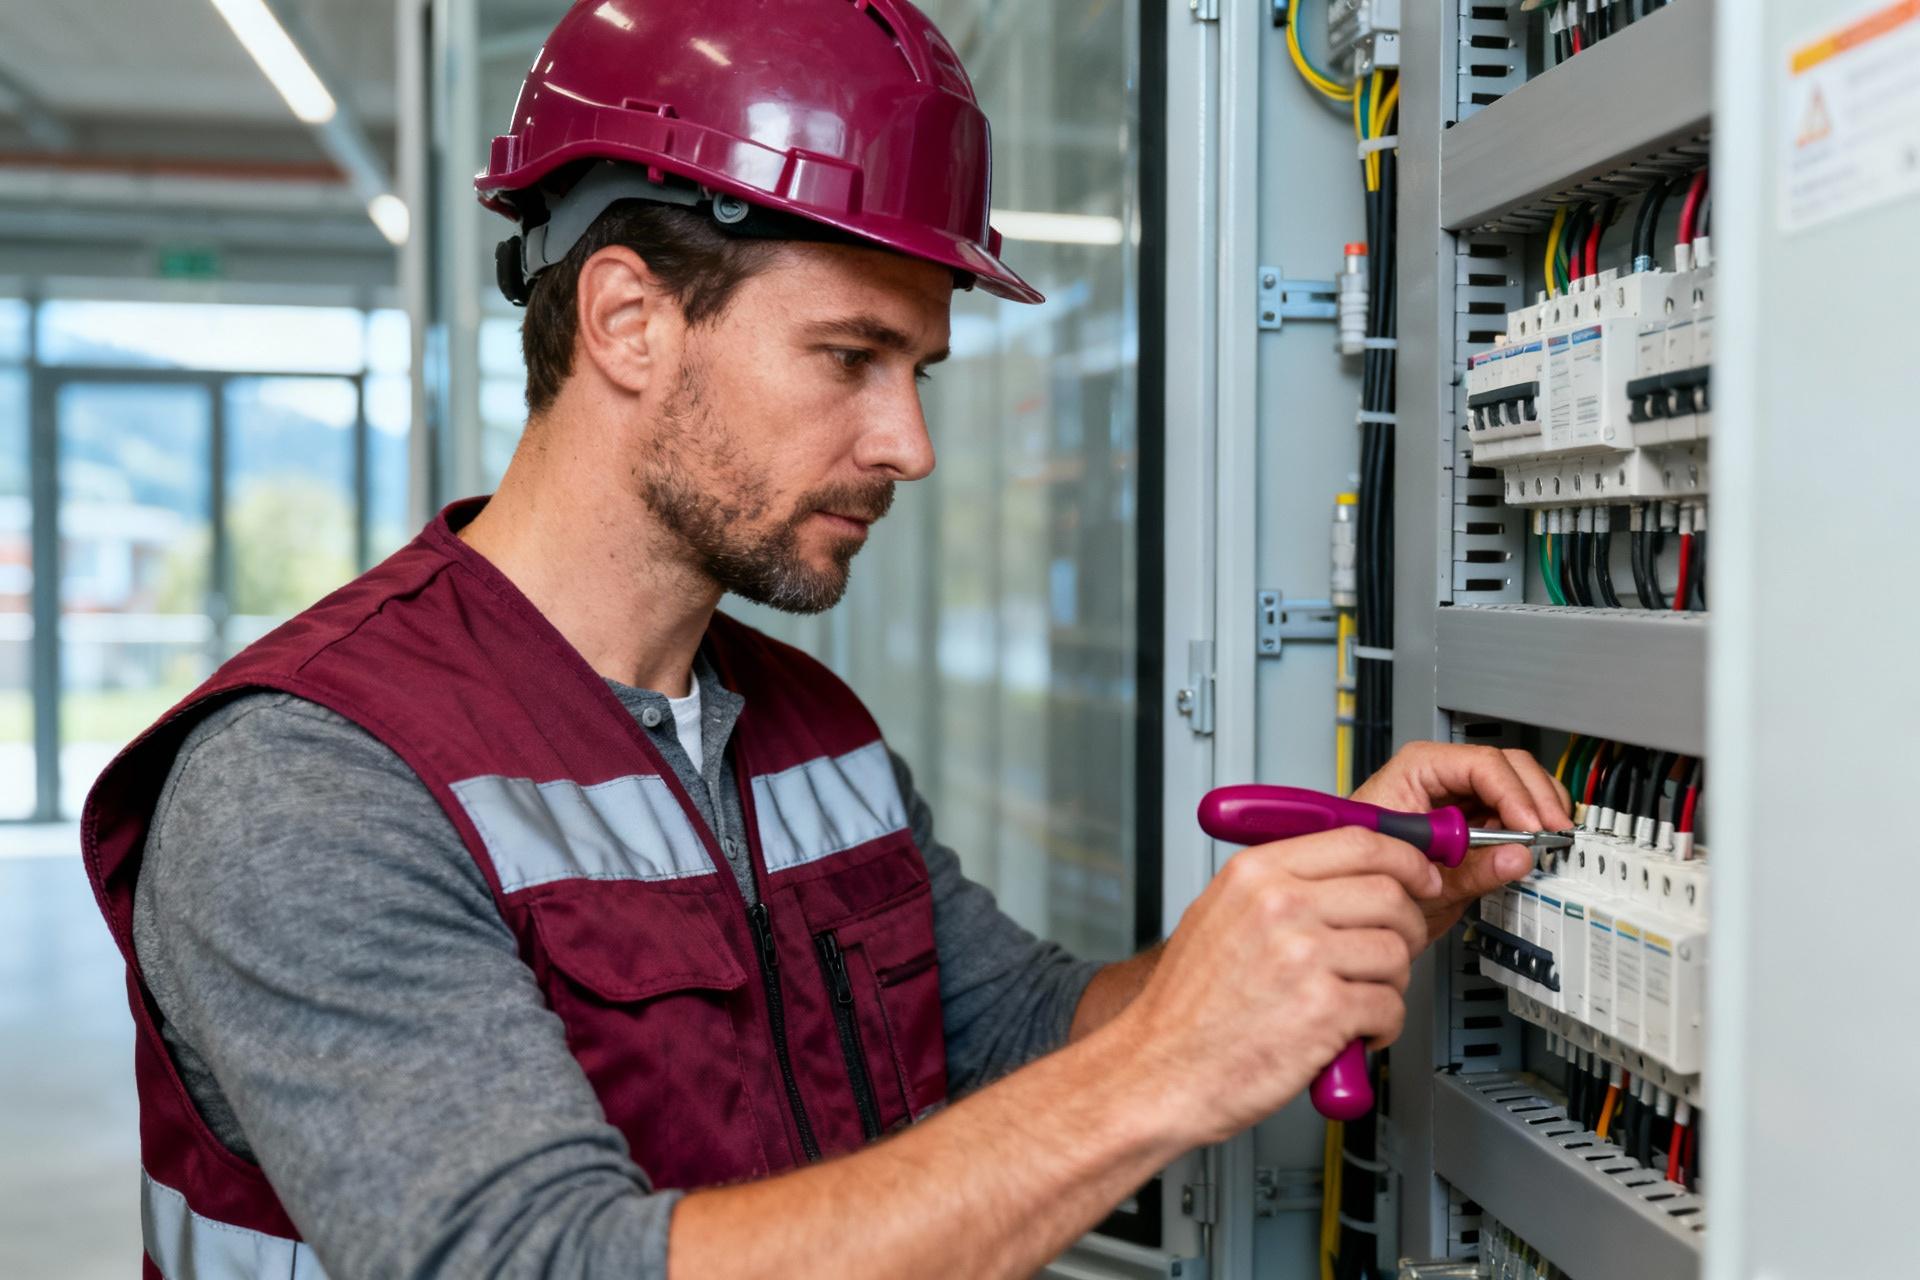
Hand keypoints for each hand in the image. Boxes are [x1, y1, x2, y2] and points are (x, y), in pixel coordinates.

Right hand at [1116, 827, 1436, 1145]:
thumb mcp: (1219, 915)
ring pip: (1397, 952)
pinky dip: (1381, 1028)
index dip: (1406, 859)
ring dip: (1390, 984)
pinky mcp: (1324, 1009)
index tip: (1419, 875)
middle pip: (1390, 893)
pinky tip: (1350, 1033)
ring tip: (1356, 1001)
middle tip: (1393, 951)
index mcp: (1256, 874)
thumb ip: (1280, 886)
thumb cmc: (1188, 1007)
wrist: (1158, 1070)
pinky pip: (1390, 1007)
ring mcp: (1303, 955)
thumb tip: (1350, 874)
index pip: (1359, 840)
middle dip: (1406, 927)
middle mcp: (1280, 906)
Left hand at [1352, 742, 1573, 945]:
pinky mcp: (1471, 815)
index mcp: (1416, 771)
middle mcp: (1439, 775)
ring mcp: (1458, 793)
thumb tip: (1517, 856)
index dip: (1513, 794)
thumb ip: (1471, 870)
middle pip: (1507, 765)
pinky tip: (1533, 843)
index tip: (1530, 826)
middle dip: (1537, 798)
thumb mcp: (1420, 880)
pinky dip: (1530, 824)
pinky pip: (1511, 809)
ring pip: (1517, 782)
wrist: (1354, 891)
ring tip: (1547, 839)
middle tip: (1554, 833)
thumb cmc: (1365, 873)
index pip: (1480, 764)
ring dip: (1539, 809)